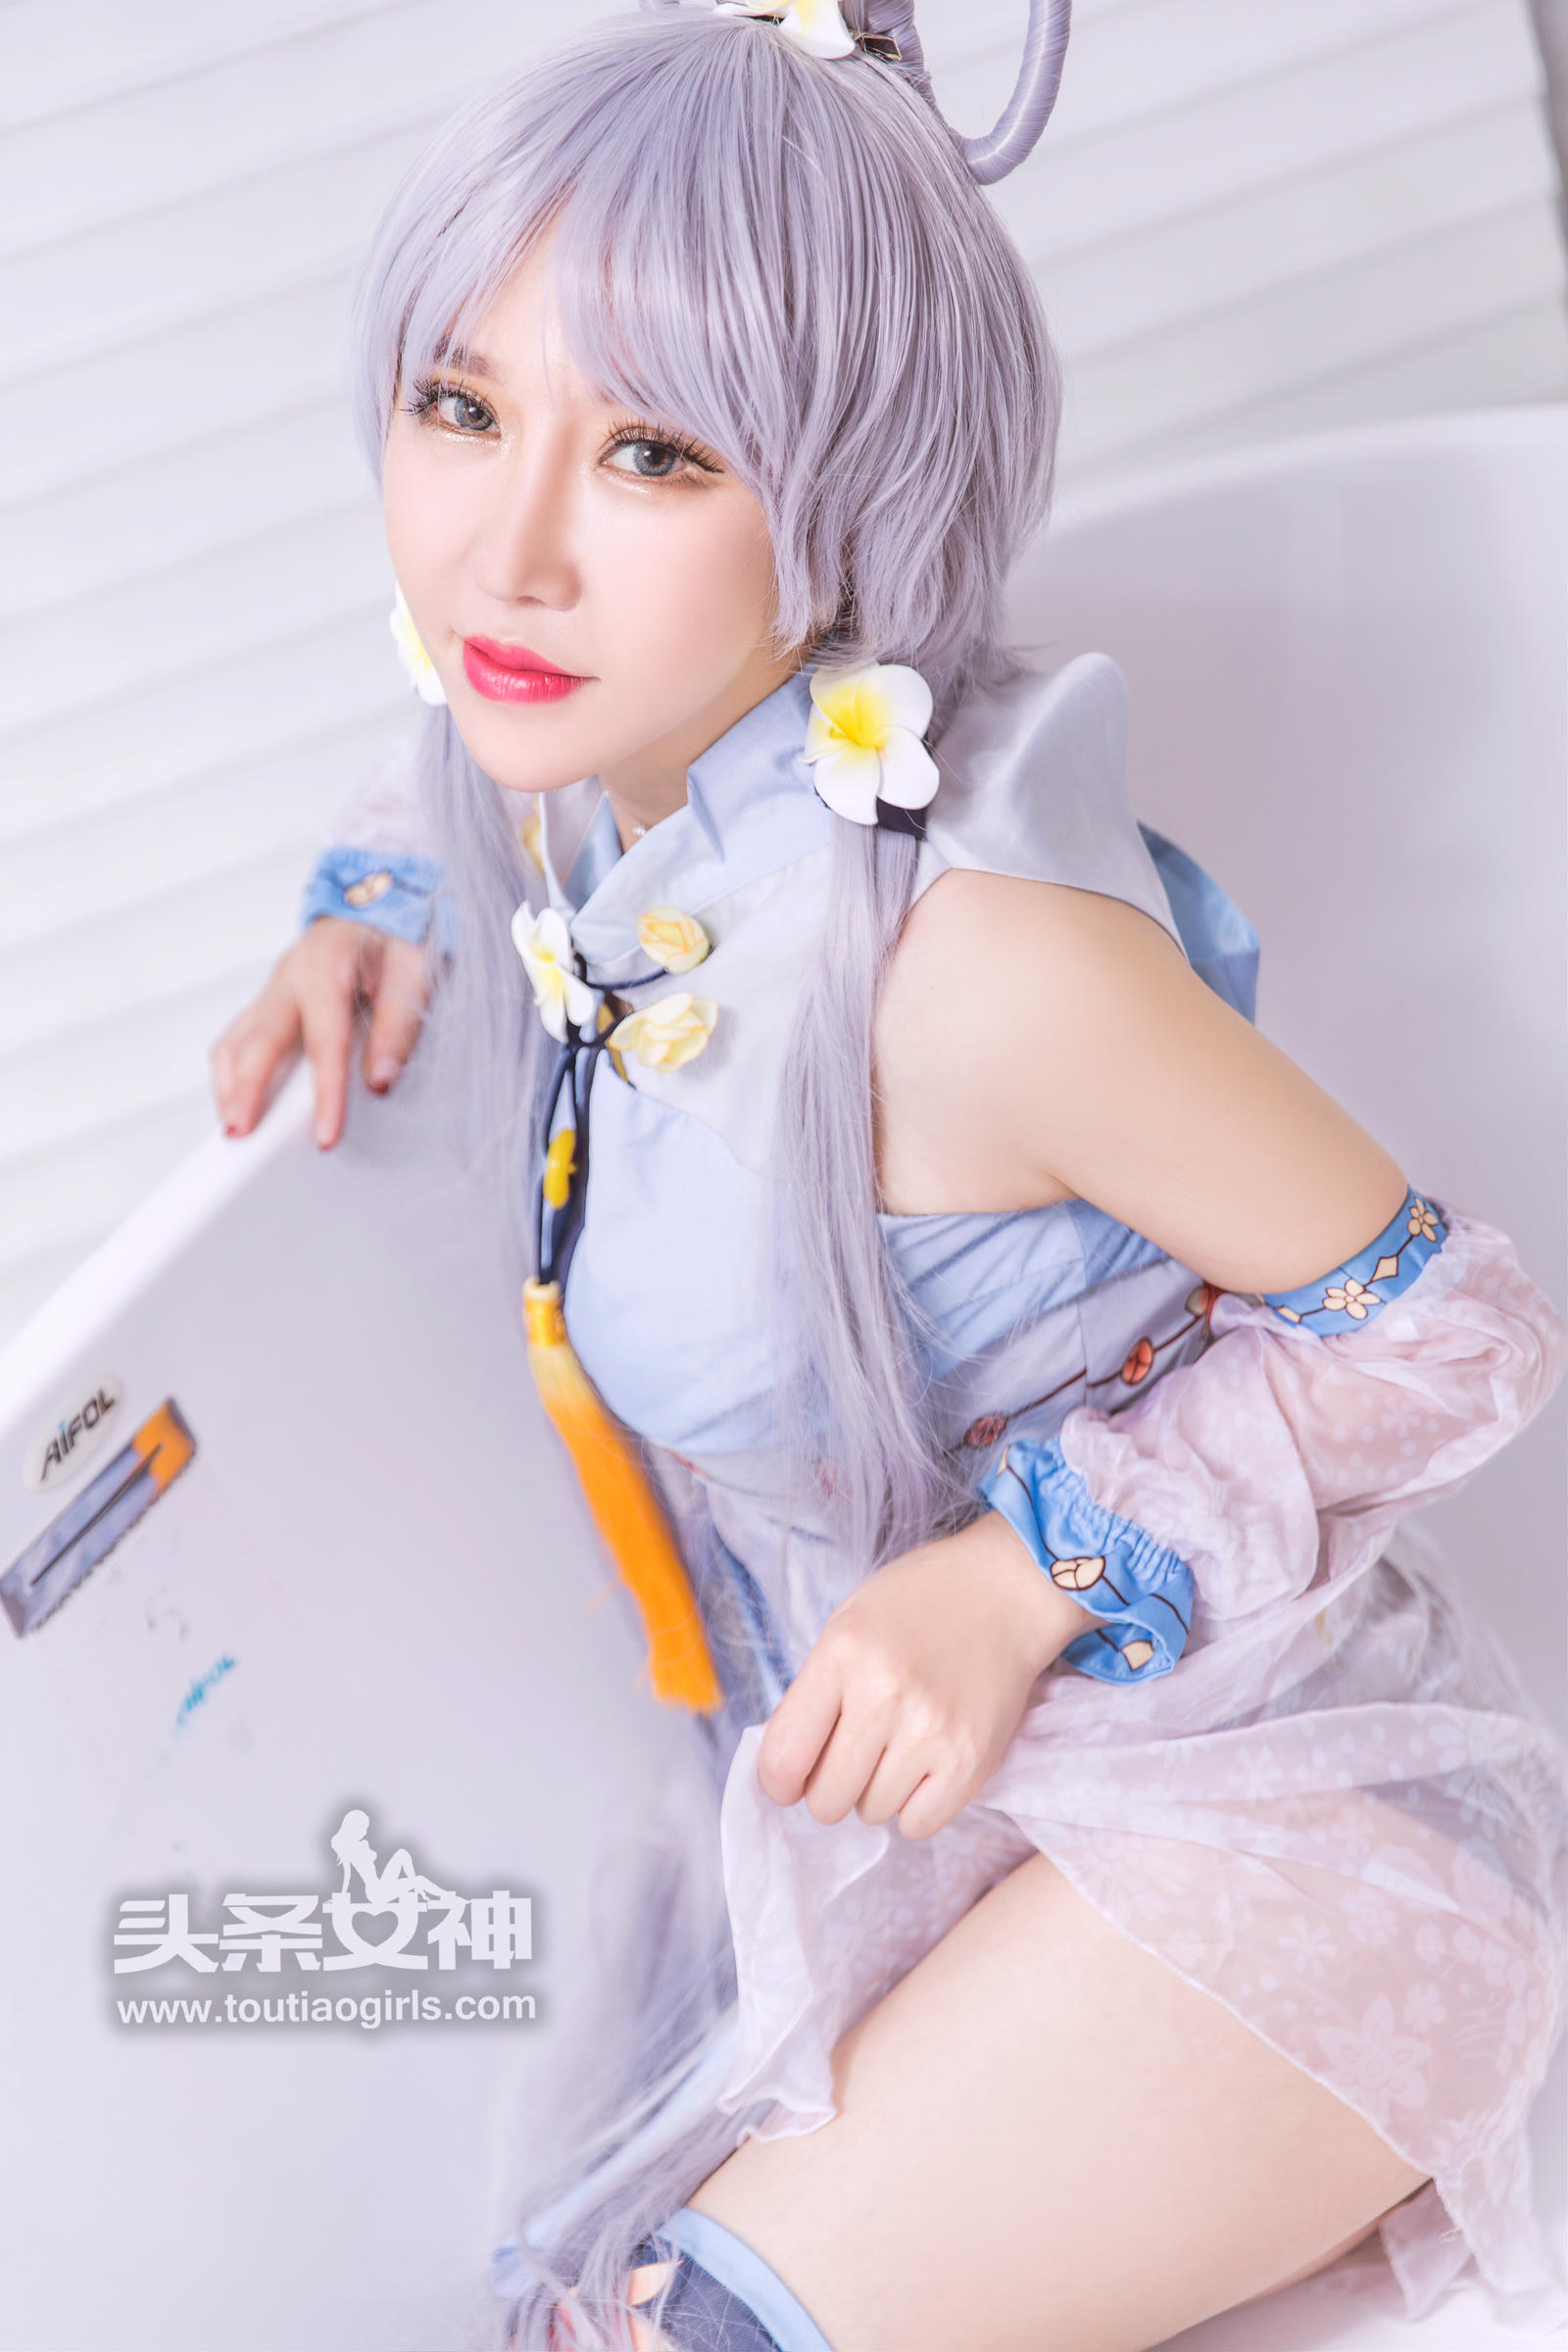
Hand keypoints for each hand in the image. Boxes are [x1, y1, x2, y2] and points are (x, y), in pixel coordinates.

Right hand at [210, 918, 430, 1149]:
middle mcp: (288, 978)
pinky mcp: (269, 1003)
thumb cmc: (398, 935)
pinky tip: (240, 1103)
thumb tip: (379, 1082)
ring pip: (235, 1041)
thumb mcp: (416, 971)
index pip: (324, 1041)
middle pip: (257, 1041)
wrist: (380, 900)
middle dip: (245, 1091)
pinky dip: (233, 1074)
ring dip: (229, 1086)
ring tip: (233, 1128)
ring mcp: (273, 991)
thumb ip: (399, 1027)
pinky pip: (239, 1040)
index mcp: (326, 966)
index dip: (325, 1093)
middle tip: (238, 1134)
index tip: (325, 1136)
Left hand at [755, 1511, 1088, 1842]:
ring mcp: (931, 1731)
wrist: (1004, 1592)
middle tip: (850, 1757)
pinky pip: (918, 1825)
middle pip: (825, 1799)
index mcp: (843, 1653)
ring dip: (875, 1790)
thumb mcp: (847, 1623)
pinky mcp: (971, 1761)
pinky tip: (923, 1766)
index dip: (777, 1781)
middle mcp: (884, 1695)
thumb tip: (788, 1769)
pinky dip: (914, 1807)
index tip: (789, 1779)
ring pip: (871, 1812)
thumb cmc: (917, 1604)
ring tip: (896, 1746)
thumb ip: (814, 1692)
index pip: (783, 1758)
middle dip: (828, 1787)